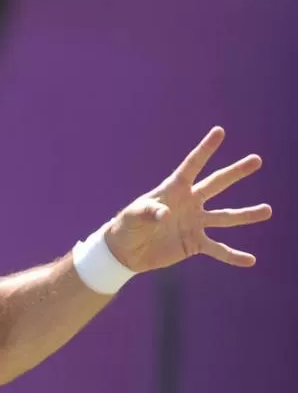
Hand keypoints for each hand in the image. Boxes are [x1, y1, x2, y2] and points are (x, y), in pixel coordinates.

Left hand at [104, 127, 271, 272]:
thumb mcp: (133, 216)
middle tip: (256, 160)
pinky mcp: (195, 243)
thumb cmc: (127, 226)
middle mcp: (189, 202)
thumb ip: (149, 211)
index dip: (205, 149)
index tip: (219, 131)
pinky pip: (217, 249)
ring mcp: (195, 222)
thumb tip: (165, 215)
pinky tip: (250, 260)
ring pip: (225, 217)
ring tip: (267, 211)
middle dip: (236, 172)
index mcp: (173, 189)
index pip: (192, 166)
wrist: (126, 251)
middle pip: (216, 184)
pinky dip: (232, 255)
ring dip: (246, 215)